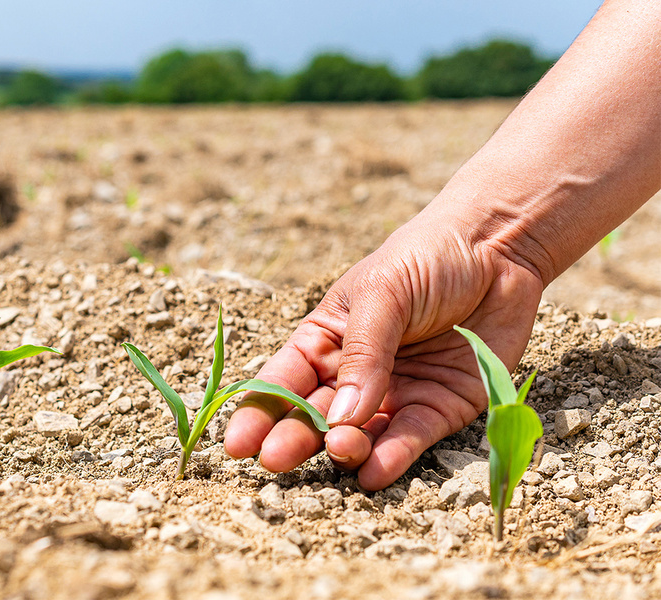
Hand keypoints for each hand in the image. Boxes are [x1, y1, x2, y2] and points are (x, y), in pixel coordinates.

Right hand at [224, 204, 543, 489]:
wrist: (496, 250)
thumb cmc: (424, 259)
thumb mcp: (382, 293)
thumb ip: (363, 352)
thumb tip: (341, 416)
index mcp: (326, 340)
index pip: (283, 381)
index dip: (258, 412)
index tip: (238, 444)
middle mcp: (355, 374)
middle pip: (315, 416)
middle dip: (294, 440)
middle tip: (276, 461)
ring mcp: (396, 394)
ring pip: (361, 434)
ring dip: (346, 449)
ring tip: (341, 449)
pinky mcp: (440, 407)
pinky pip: (411, 438)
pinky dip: (393, 457)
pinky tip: (375, 471)